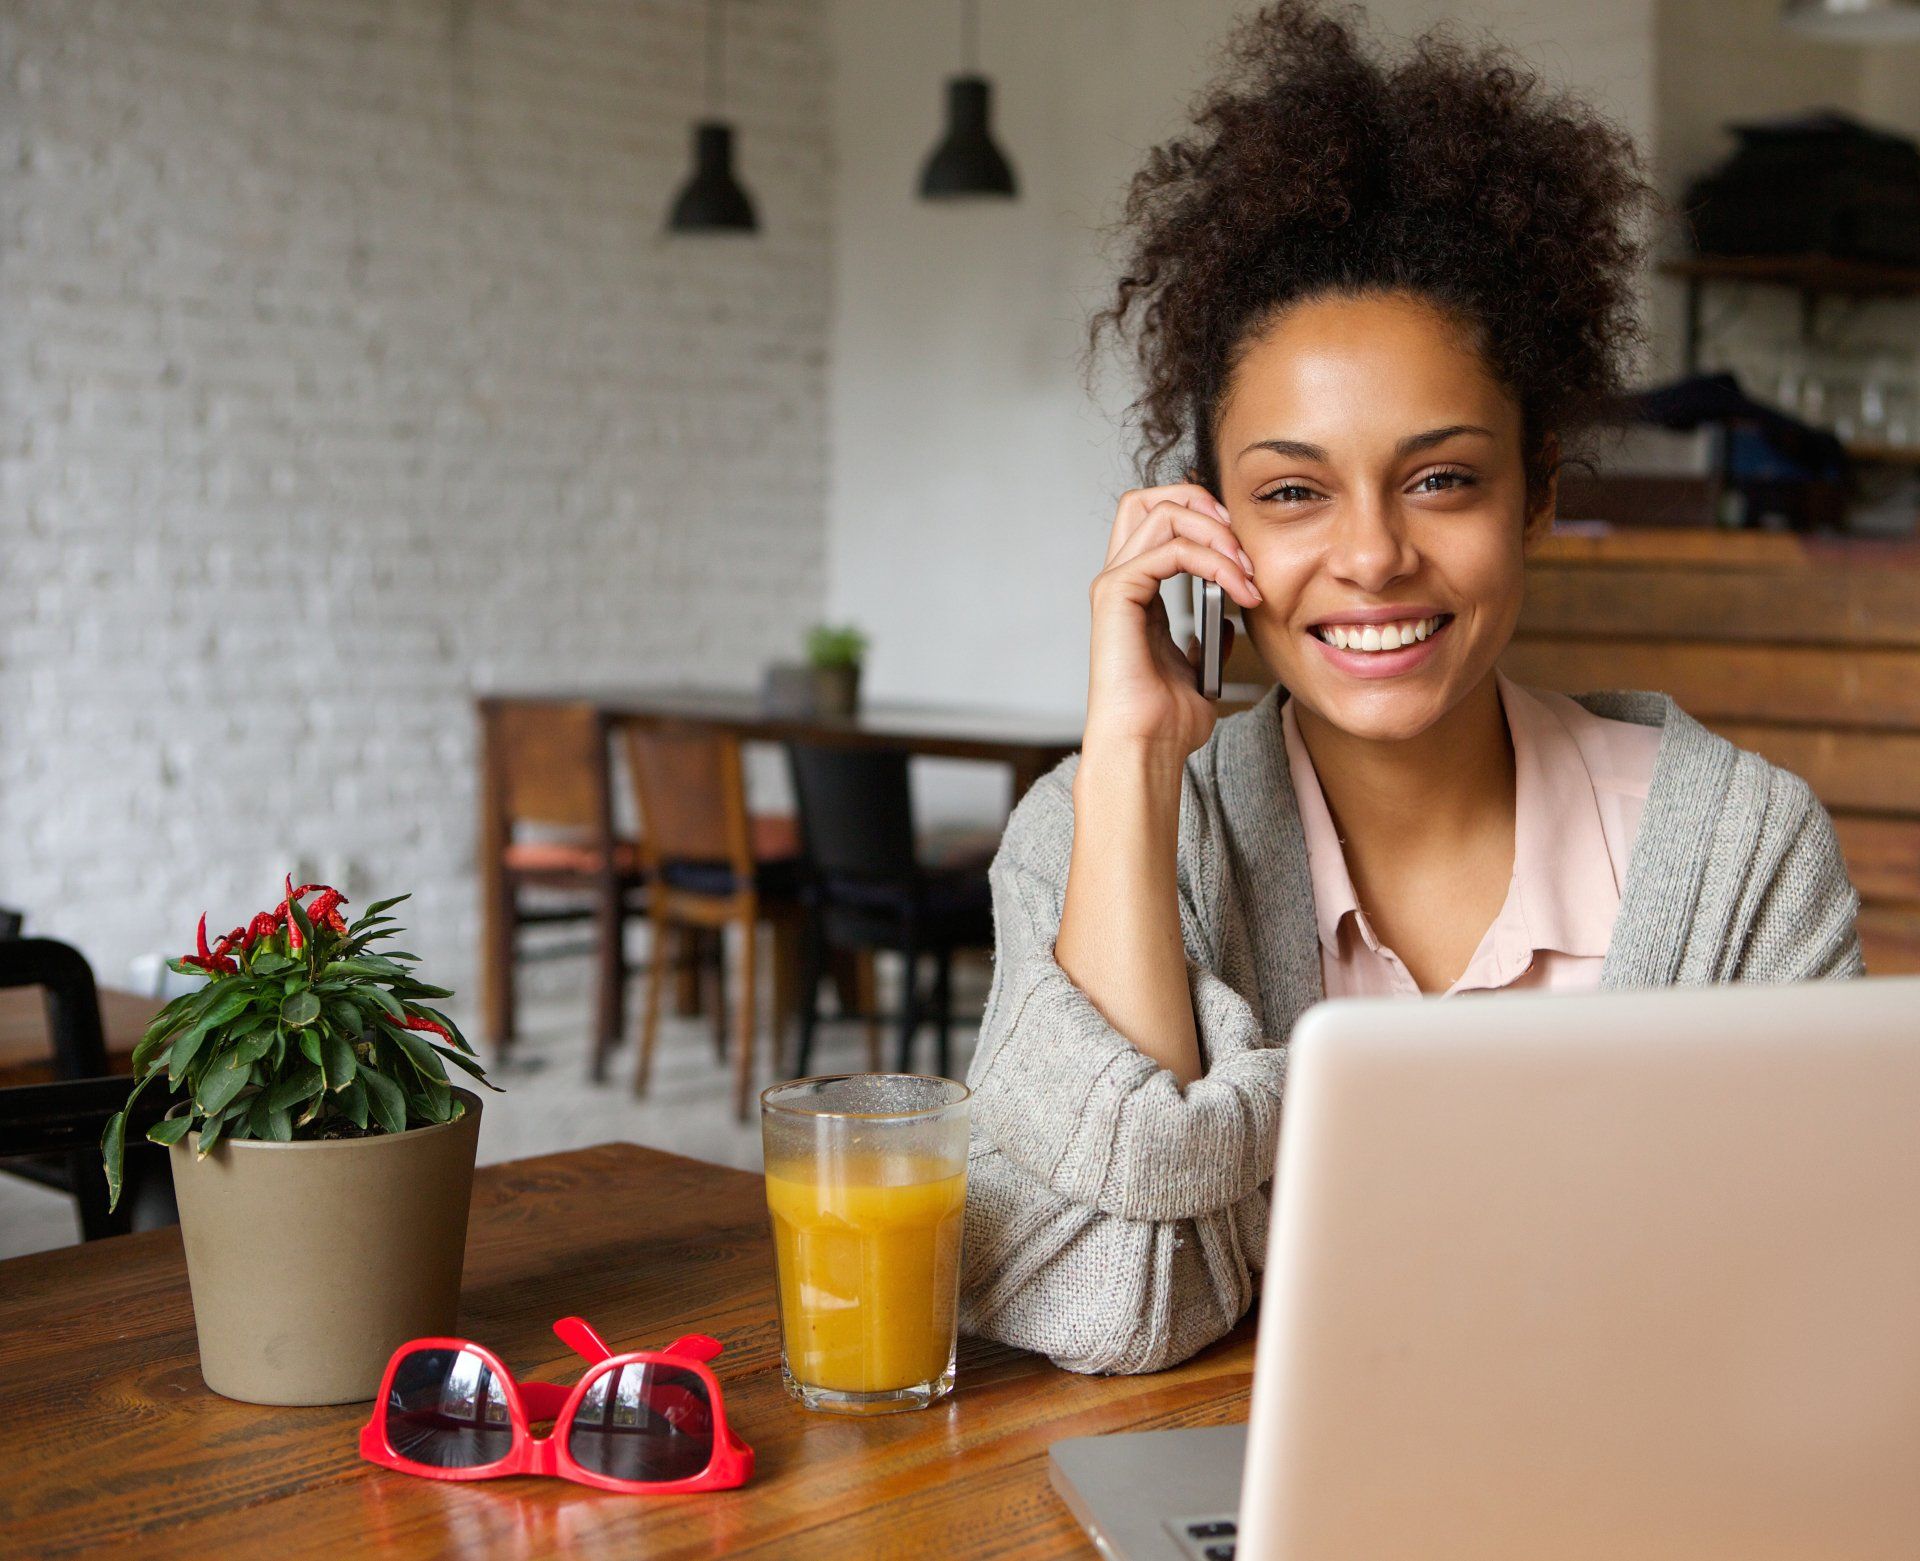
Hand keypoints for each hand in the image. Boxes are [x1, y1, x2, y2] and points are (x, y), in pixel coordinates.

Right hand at [1083, 484, 1259, 761]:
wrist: (1147, 747)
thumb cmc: (1166, 721)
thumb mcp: (1200, 672)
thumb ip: (1209, 642)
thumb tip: (1229, 624)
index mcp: (1137, 594)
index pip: (1159, 520)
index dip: (1202, 515)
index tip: (1245, 546)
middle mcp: (1121, 581)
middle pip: (1149, 498)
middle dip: (1202, 502)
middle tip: (1242, 541)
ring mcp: (1115, 584)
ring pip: (1162, 512)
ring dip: (1217, 533)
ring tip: (1247, 570)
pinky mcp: (1116, 594)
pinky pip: (1170, 549)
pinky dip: (1213, 560)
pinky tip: (1238, 586)